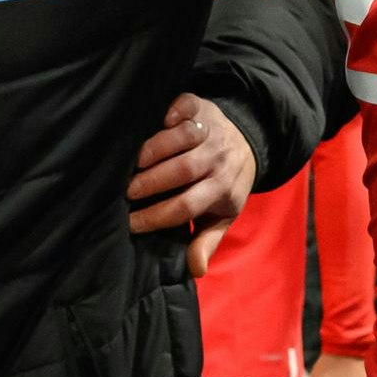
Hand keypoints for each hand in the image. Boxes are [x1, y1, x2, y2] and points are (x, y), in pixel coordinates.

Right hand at [125, 93, 255, 275]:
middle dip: (152, 182)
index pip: (185, 206)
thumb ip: (207, 241)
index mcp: (221, 189)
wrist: (247, 143)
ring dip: (157, 148)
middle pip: (184, 171)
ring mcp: (211, 131)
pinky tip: (159, 121)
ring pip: (184, 137)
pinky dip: (174, 111)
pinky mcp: (202, 107)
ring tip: (135, 162)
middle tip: (129, 191)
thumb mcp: (222, 215)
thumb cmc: (225, 184)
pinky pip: (188, 106)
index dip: (156, 216)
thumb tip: (195, 270)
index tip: (132, 223)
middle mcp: (218, 159)